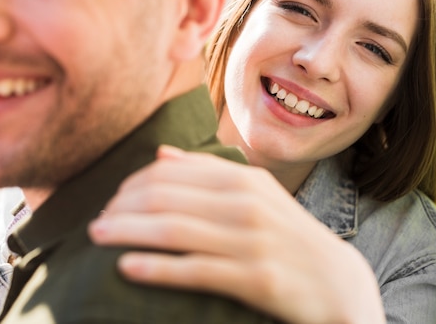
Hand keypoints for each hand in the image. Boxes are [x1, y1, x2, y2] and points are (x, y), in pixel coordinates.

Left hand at [88, 145, 384, 323]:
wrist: (338, 282)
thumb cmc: (287, 236)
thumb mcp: (255, 195)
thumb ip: (208, 171)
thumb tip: (161, 154)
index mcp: (242, 179)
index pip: (172, 172)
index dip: (133, 184)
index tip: (111, 199)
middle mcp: (245, 203)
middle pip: (166, 197)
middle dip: (123, 207)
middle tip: (96, 220)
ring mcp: (251, 240)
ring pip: (173, 230)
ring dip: (127, 232)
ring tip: (96, 236)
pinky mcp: (255, 278)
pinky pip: (194, 270)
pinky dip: (156, 267)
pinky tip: (126, 268)